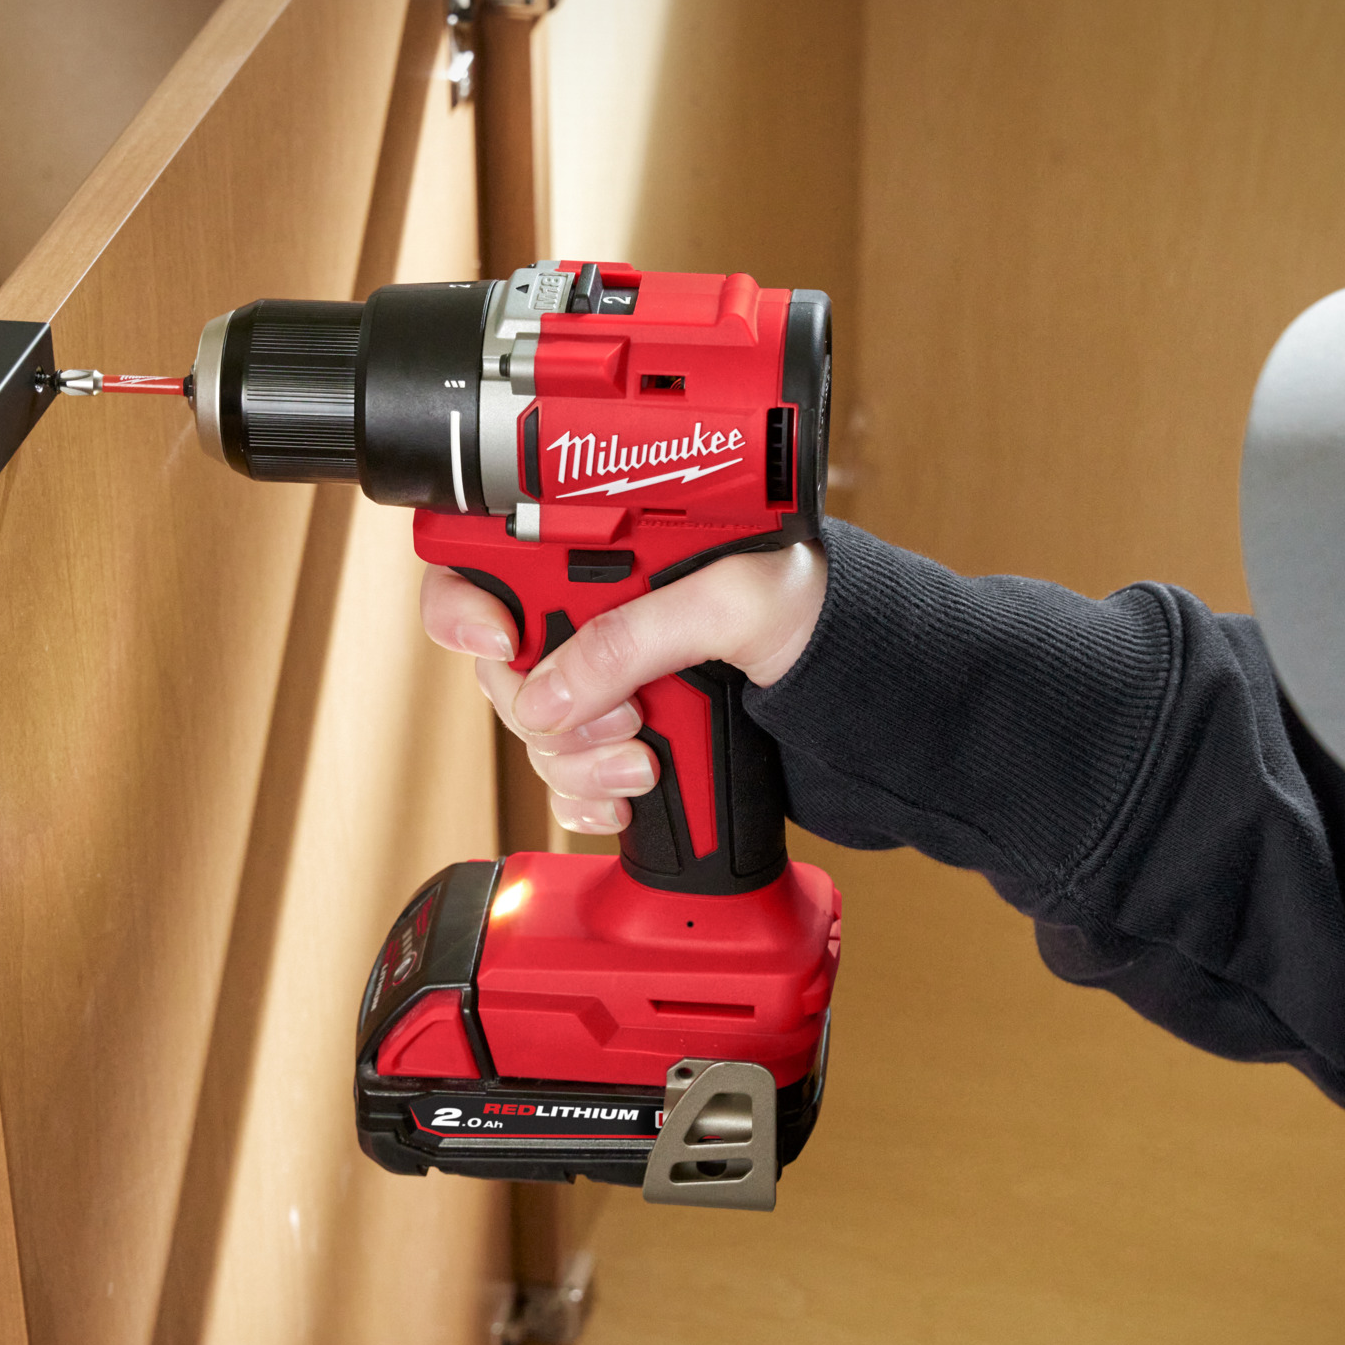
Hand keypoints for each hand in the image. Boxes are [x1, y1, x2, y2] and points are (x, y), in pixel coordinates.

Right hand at [420, 545, 826, 834]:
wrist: (876, 697)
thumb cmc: (824, 613)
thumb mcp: (734, 603)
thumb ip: (637, 634)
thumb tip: (551, 692)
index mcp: (612, 546)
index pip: (489, 557)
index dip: (469, 602)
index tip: (505, 642)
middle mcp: (597, 610)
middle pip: (501, 665)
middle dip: (545, 704)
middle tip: (621, 717)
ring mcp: (608, 680)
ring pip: (533, 732)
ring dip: (579, 760)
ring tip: (645, 761)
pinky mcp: (623, 740)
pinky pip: (565, 780)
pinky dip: (590, 798)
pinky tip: (635, 795)